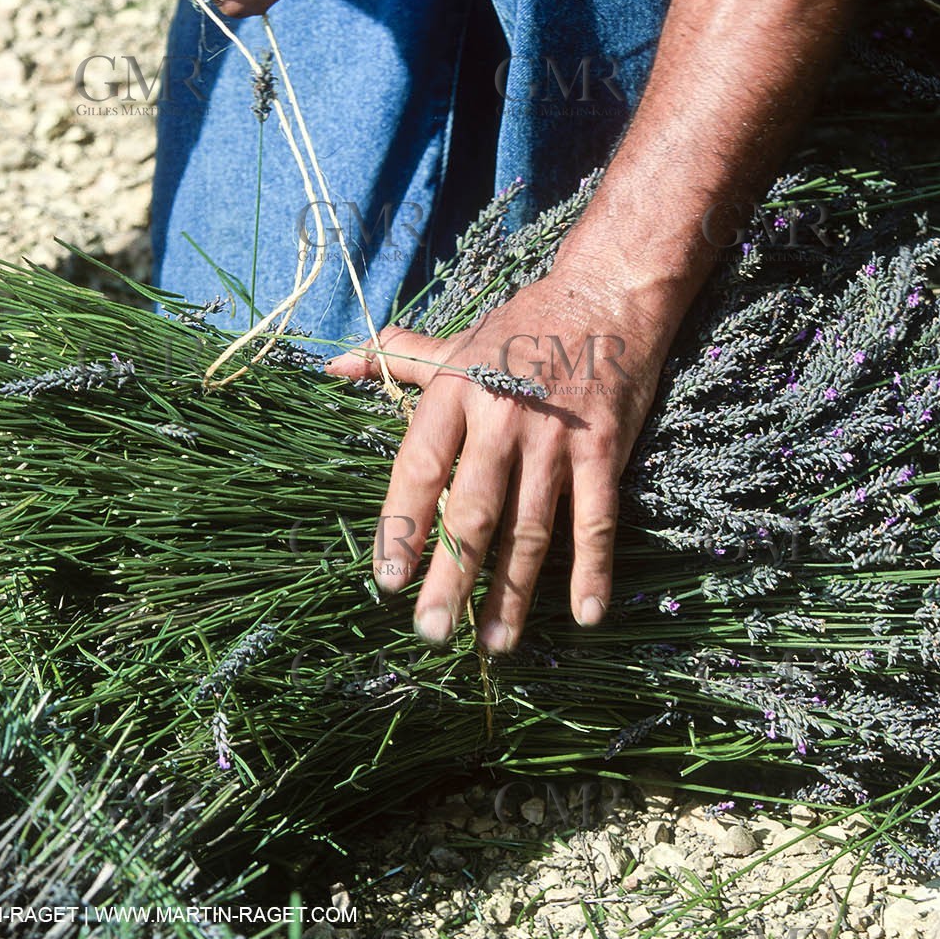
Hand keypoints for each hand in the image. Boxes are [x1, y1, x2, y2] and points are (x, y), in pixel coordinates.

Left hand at [325, 253, 680, 652]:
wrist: (606, 295)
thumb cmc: (523, 325)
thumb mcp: (457, 340)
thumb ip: (397, 359)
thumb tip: (334, 364)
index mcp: (457, 394)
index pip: (418, 468)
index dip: (402, 525)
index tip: (387, 578)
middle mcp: (501, 419)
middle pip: (472, 512)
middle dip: (451, 577)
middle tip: (431, 632)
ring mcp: (555, 438)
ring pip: (530, 528)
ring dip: (514, 592)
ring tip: (495, 643)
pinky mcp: (603, 449)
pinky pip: (596, 520)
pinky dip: (594, 569)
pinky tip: (587, 615)